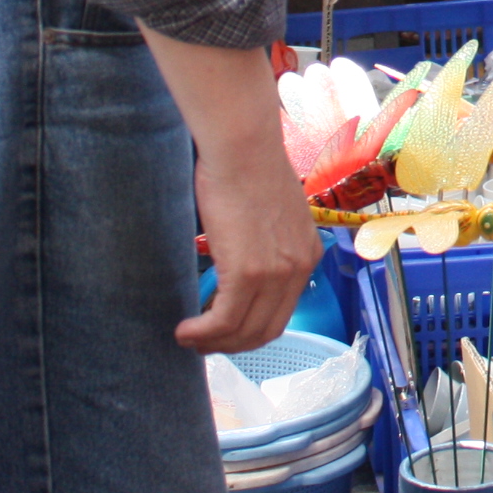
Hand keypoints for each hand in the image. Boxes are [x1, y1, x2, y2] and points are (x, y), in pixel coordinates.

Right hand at [181, 138, 322, 354]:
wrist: (243, 147)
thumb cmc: (248, 168)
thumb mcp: (272, 212)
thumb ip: (267, 242)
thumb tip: (241, 261)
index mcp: (307, 254)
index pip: (282, 312)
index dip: (251, 330)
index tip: (225, 331)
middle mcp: (299, 267)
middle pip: (266, 330)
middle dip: (232, 345)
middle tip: (203, 343)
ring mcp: (277, 272)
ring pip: (244, 331)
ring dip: (213, 343)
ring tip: (189, 338)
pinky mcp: (249, 271)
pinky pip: (225, 320)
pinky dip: (203, 332)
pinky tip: (185, 329)